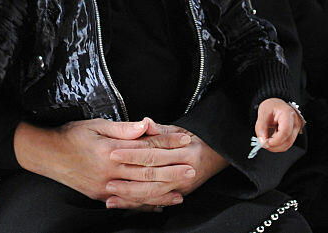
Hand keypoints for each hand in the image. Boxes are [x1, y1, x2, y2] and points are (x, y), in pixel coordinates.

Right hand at [14, 117, 196, 209]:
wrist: (47, 155)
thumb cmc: (71, 135)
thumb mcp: (96, 124)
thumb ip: (122, 128)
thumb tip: (145, 125)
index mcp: (110, 150)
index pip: (145, 146)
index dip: (166, 142)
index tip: (183, 139)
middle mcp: (109, 171)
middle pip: (147, 171)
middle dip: (172, 170)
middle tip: (192, 168)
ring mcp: (105, 187)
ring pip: (140, 191)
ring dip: (163, 192)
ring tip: (182, 191)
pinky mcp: (101, 196)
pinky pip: (127, 202)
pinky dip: (144, 204)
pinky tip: (159, 205)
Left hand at [104, 120, 227, 208]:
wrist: (219, 154)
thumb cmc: (197, 139)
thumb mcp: (181, 129)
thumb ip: (161, 129)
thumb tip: (144, 122)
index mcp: (184, 150)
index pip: (153, 152)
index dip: (132, 153)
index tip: (113, 152)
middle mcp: (185, 169)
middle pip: (152, 175)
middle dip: (128, 178)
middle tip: (109, 180)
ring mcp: (183, 185)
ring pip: (154, 193)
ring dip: (131, 195)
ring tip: (112, 195)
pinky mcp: (181, 194)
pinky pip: (158, 201)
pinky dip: (141, 204)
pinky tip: (125, 204)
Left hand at [254, 98, 304, 152]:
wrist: (277, 105)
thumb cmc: (272, 106)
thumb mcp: (263, 112)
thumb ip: (261, 127)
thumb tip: (262, 141)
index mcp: (288, 114)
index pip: (285, 131)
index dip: (276, 140)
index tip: (266, 143)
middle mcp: (295, 122)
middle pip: (287, 140)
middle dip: (274, 146)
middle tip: (263, 143)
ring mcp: (295, 129)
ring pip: (287, 145)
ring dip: (275, 147)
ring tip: (266, 141)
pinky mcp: (293, 134)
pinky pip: (286, 144)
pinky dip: (278, 145)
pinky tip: (271, 141)